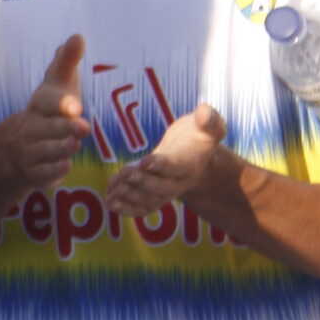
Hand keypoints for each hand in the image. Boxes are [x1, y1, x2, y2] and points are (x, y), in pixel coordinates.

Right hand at [0, 32, 90, 202]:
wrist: (16, 148)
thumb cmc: (48, 113)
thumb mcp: (55, 87)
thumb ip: (66, 63)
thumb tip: (77, 36)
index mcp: (41, 105)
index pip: (47, 102)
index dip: (60, 104)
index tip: (75, 105)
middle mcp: (35, 127)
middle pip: (49, 127)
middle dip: (65, 127)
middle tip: (83, 126)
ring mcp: (33, 150)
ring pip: (47, 150)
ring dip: (61, 148)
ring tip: (74, 144)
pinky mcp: (35, 172)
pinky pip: (43, 173)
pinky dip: (53, 171)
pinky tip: (65, 167)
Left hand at [106, 103, 228, 216]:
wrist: (195, 157)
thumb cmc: (197, 137)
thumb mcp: (207, 126)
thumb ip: (209, 121)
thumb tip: (205, 111)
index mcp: (192, 164)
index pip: (176, 167)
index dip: (161, 165)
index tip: (145, 160)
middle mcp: (179, 183)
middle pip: (162, 187)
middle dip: (142, 182)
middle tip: (125, 173)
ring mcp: (166, 193)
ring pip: (149, 200)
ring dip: (130, 196)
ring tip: (113, 189)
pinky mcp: (154, 198)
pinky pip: (142, 209)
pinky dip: (126, 208)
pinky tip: (110, 202)